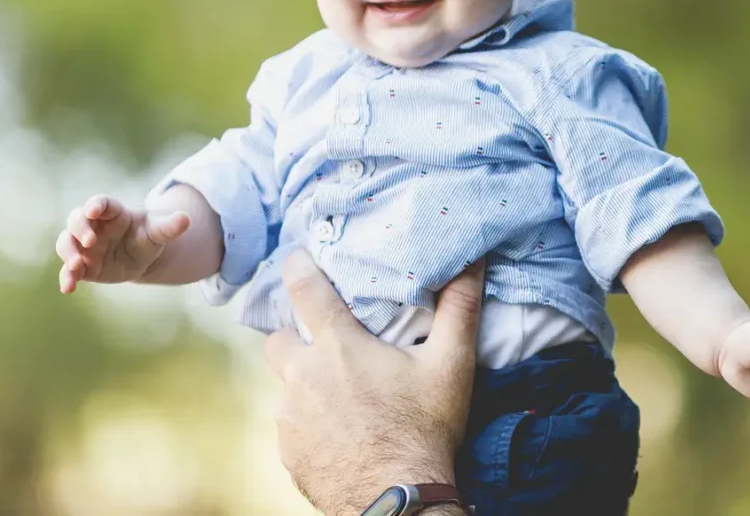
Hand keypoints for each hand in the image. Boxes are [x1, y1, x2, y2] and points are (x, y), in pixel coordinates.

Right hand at [55, 194, 190, 292]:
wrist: (142, 258)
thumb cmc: (149, 236)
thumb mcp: (160, 231)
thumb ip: (170, 226)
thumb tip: (187, 220)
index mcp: (113, 212)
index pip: (101, 203)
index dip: (95, 205)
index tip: (93, 210)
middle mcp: (94, 226)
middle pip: (76, 219)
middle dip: (79, 229)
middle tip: (90, 241)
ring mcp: (84, 246)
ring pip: (66, 243)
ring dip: (68, 253)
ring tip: (76, 265)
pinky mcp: (83, 266)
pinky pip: (68, 270)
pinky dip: (66, 277)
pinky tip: (68, 288)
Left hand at [264, 252, 484, 515]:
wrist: (399, 500)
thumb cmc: (425, 428)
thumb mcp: (451, 364)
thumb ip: (459, 307)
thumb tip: (471, 260)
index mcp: (338, 347)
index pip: (303, 289)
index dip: (297, 266)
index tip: (298, 257)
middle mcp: (303, 377)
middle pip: (278, 339)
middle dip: (294, 335)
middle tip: (324, 343)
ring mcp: (291, 419)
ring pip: (286, 387)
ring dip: (305, 384)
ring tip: (341, 396)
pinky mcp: (289, 453)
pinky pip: (292, 427)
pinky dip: (310, 424)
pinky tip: (340, 433)